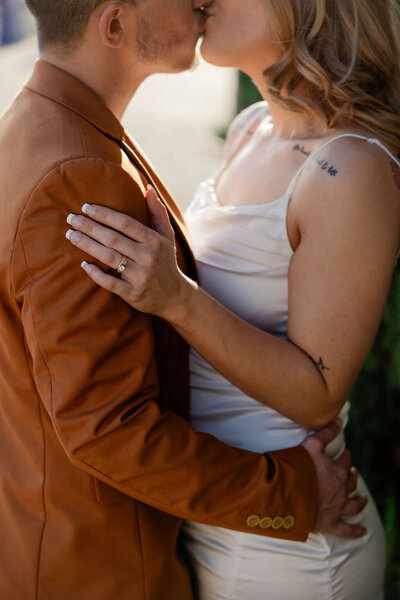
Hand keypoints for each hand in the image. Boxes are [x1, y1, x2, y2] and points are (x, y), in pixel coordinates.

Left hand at [65, 188, 193, 317]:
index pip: (125, 223)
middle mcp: (148, 257)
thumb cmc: (166, 262)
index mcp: (154, 241)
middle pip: (113, 238)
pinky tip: (83, 264)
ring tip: (70, 235)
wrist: (175, 296)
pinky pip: (110, 283)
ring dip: (86, 245)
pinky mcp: (133, 293)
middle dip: (89, 227)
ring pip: (108, 257)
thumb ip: (157, 212)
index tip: (85, 207)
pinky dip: (95, 274)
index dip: (104, 214)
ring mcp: (140, 276)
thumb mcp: (167, 236)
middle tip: (71, 218)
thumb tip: (148, 188)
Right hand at [302, 420, 367, 537]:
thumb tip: (340, 420)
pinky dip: (356, 531)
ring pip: (354, 504)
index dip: (345, 457)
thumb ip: (325, 433)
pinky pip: (347, 529)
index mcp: (337, 470)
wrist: (284, 493)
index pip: (345, 460)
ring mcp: (337, 507)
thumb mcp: (309, 445)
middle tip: (351, 473)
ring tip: (362, 498)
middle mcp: (341, 489)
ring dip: (359, 500)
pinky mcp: (330, 523)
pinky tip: (363, 531)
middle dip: (352, 476)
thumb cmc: (295, 467)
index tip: (344, 455)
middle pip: (351, 481)